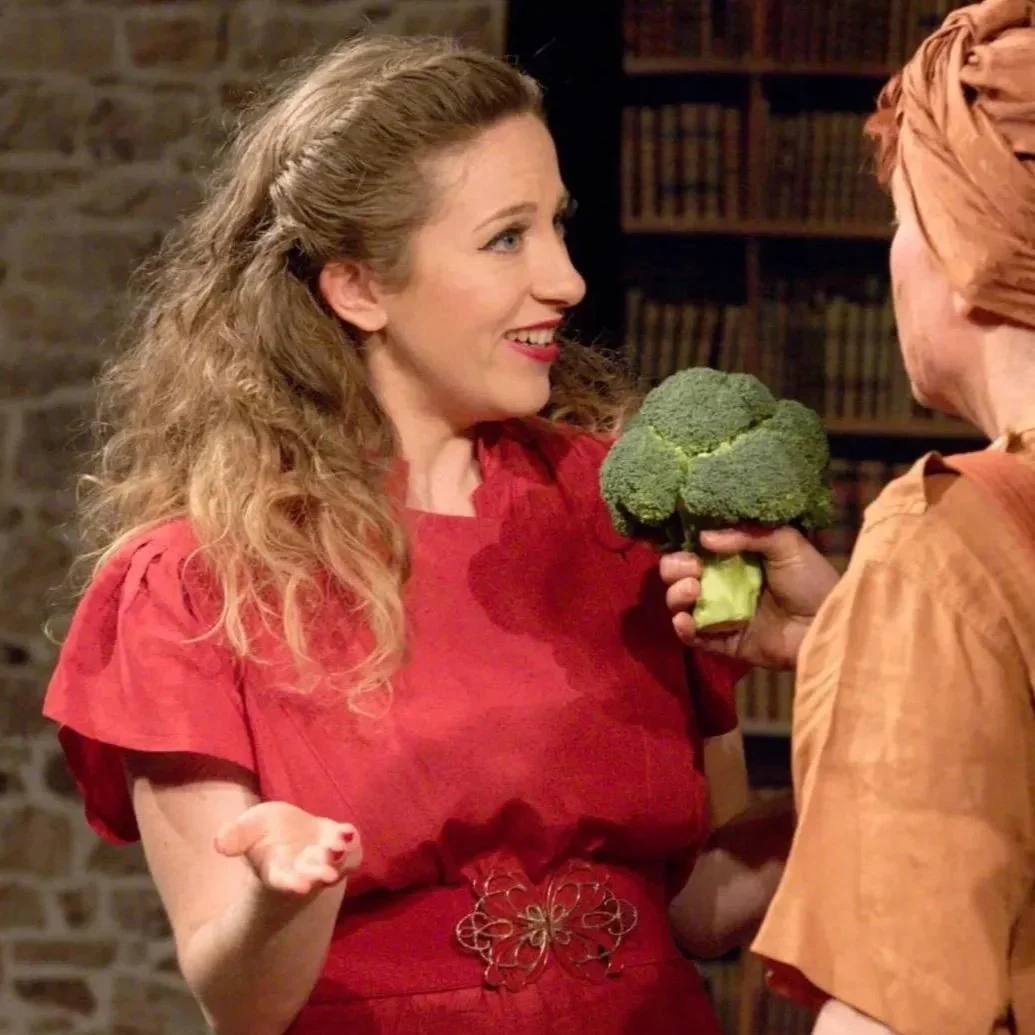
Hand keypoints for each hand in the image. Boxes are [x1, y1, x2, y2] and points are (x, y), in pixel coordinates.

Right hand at [214, 801, 361, 895]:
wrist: (287, 834)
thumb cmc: (262, 834)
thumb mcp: (245, 830)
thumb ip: (234, 837)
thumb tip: (218, 843)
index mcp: (277, 870)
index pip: (284, 881)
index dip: (292, 884)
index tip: (301, 887)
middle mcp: (303, 868)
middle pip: (312, 875)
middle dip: (319, 874)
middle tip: (327, 875)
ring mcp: (325, 858)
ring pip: (335, 864)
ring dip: (339, 858)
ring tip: (339, 847)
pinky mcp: (339, 844)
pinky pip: (351, 849)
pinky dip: (352, 842)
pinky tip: (350, 832)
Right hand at [660, 526, 839, 669]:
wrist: (828, 623)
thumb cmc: (811, 580)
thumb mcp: (786, 543)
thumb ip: (748, 534)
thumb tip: (704, 537)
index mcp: (735, 559)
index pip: (696, 549)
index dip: (684, 545)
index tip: (684, 542)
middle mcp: (723, 585)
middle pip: (680, 575)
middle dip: (675, 568)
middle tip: (692, 568)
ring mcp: (722, 615)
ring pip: (680, 604)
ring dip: (676, 595)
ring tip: (693, 590)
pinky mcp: (725, 643)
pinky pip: (694, 637)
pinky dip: (682, 629)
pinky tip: (685, 620)